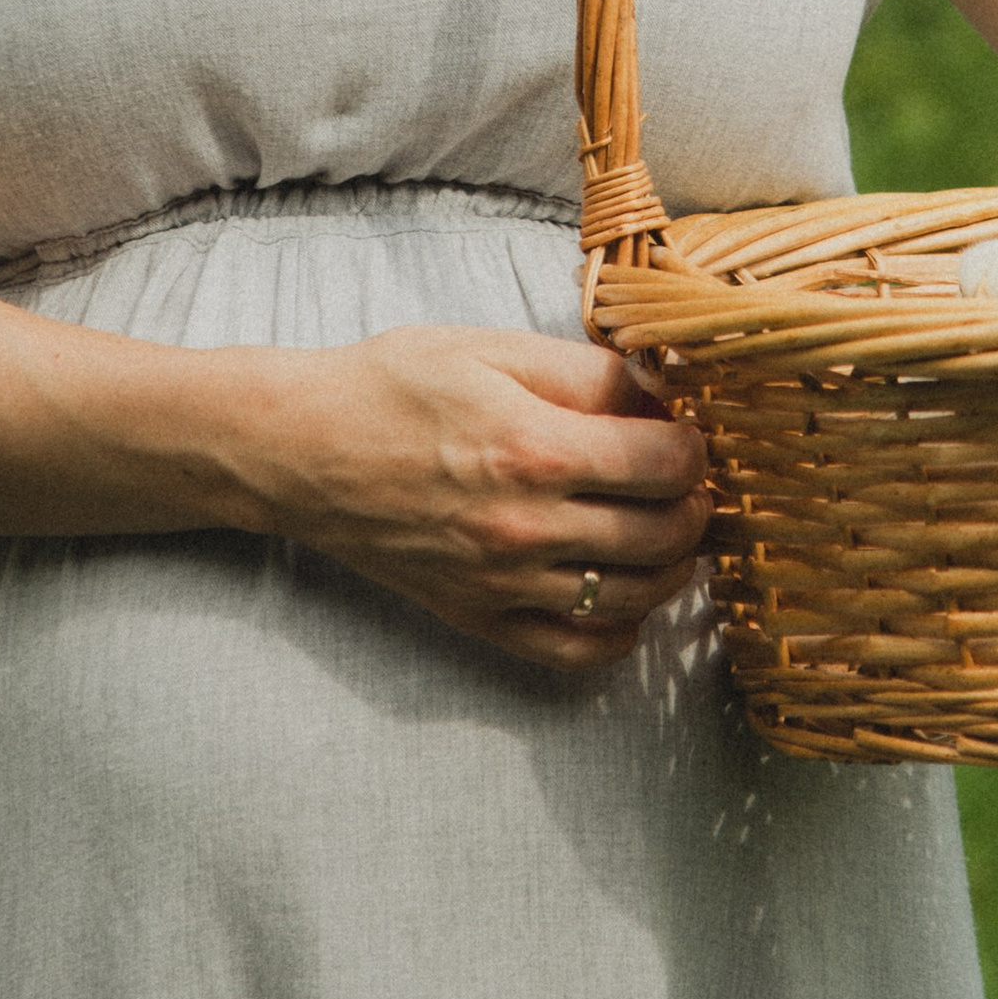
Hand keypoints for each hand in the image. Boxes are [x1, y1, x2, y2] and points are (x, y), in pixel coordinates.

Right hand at [225, 325, 711, 670]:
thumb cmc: (393, 385)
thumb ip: (585, 372)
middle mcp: (525, 526)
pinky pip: (577, 650)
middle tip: (687, 477)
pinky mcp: (479, 617)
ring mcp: (502, 581)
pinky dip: (620, 628)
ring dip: (673, 563)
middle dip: (695, 502)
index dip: (694, 443)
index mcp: (535, 447)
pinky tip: (623, 589)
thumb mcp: (493, 348)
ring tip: (667, 525)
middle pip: (664, 533)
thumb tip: (661, 393)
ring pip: (635, 595)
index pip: (667, 463)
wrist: (302, 450)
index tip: (684, 429)